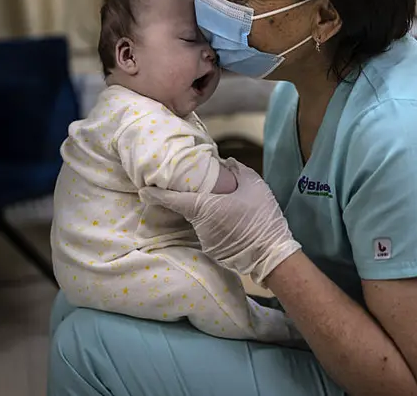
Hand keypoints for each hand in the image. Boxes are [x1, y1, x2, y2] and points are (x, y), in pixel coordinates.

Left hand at [139, 159, 300, 284]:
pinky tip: (225, 217)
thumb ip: (238, 170)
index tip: (144, 188)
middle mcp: (200, 224)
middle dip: (185, 196)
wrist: (272, 256)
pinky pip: (208, 230)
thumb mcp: (255, 186)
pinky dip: (212, 222)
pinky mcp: (213, 249)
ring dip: (203, 210)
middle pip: (186, 207)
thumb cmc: (262, 218)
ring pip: (198, 219)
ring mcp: (205, 240)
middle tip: (187, 183)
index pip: (172, 199)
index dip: (156, 193)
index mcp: (205, 207)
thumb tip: (227, 161)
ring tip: (216, 199)